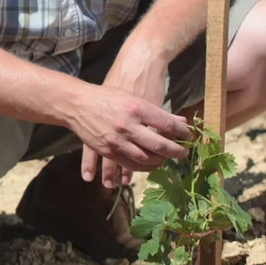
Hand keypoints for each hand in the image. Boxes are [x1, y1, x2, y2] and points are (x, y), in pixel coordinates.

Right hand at [85, 49, 179, 186]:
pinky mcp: (107, 150)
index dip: (183, 133)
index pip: (168, 125)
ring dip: (160, 161)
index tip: (189, 137)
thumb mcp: (133, 98)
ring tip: (165, 158)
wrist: (77, 104)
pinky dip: (142, 167)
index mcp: (137, 108)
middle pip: (159, 146)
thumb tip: (180, 122)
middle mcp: (128, 125)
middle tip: (183, 153)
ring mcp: (117, 140)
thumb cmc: (107, 97)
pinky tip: (148, 164)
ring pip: (146, 159)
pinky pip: (128, 164)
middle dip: (176, 152)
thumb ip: (156, 112)